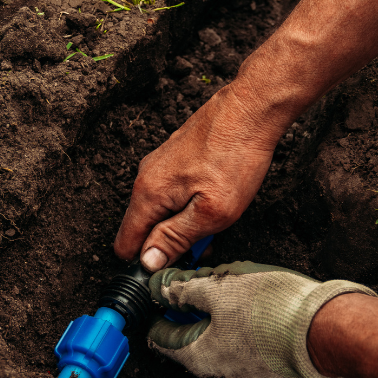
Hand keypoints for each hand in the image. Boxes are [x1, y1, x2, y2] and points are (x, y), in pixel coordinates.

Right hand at [113, 82, 285, 271]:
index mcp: (148, 194)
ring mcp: (160, 165)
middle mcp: (146, 178)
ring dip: (184, 224)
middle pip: (145, 229)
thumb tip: (148, 262)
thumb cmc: (235, 157)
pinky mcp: (176, 157)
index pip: (126, 244)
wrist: (251, 109)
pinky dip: (190, 204)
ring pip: (162, 210)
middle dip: (171, 244)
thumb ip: (176, 238)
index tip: (173, 268)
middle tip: (206, 246)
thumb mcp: (211, 212)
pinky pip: (173, 193)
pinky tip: (216, 200)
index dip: (147, 263)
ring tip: (216, 222)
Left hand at [146, 261, 377, 377]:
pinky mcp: (269, 373)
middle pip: (191, 341)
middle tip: (200, 285)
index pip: (161, 338)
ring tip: (233, 292)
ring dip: (219, 320)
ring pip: (220, 344)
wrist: (324, 330)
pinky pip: (245, 350)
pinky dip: (242, 330)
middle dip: (193, 312)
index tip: (162, 295)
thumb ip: (185, 289)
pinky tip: (255, 309)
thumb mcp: (219, 288)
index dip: (159, 312)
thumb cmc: (272, 310)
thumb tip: (161, 287)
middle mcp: (218, 376)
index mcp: (198, 357)